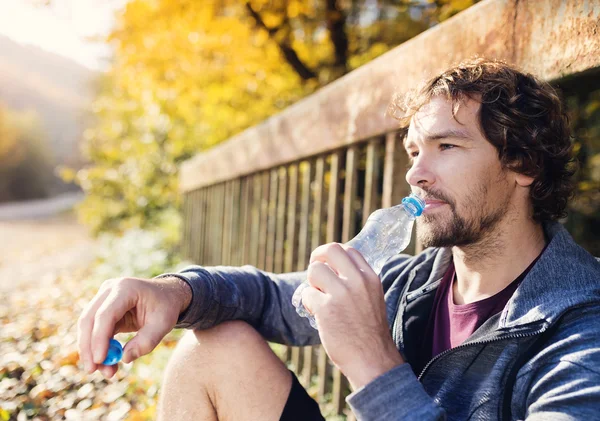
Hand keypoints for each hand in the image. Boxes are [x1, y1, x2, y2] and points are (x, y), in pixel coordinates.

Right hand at [77, 275, 190, 377]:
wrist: (167, 294)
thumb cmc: (166, 307)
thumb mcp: (164, 323)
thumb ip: (147, 341)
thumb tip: (124, 358)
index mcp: (126, 288)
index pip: (105, 314)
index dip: (99, 338)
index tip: (99, 360)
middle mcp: (110, 290)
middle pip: (89, 319)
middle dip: (88, 347)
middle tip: (93, 370)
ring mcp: (103, 297)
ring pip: (87, 326)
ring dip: (91, 350)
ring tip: (107, 371)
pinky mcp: (102, 308)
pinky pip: (93, 330)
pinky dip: (97, 347)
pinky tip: (107, 363)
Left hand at [301, 243, 404, 389]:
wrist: (373, 360)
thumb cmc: (369, 332)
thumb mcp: (372, 298)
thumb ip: (357, 282)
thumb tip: (334, 269)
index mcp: (370, 278)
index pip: (348, 250)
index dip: (332, 255)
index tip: (327, 265)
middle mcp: (357, 281)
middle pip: (330, 250)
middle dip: (317, 258)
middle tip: (314, 272)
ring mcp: (341, 294)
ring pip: (314, 270)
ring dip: (311, 284)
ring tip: (317, 299)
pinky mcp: (326, 308)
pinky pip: (306, 294)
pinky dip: (307, 303)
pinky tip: (316, 314)